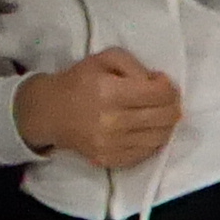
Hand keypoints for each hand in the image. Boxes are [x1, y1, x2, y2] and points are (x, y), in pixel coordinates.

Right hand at [15, 46, 182, 173]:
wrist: (48, 113)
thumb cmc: (79, 82)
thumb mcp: (103, 59)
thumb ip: (134, 65)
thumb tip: (157, 83)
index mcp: (109, 92)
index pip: (161, 94)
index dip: (168, 86)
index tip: (158, 82)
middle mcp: (111, 121)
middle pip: (167, 117)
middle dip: (171, 104)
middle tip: (160, 99)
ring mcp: (111, 144)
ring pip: (161, 136)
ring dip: (163, 123)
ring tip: (151, 114)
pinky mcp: (110, 160)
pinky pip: (147, 152)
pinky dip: (150, 139)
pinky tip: (140, 128)